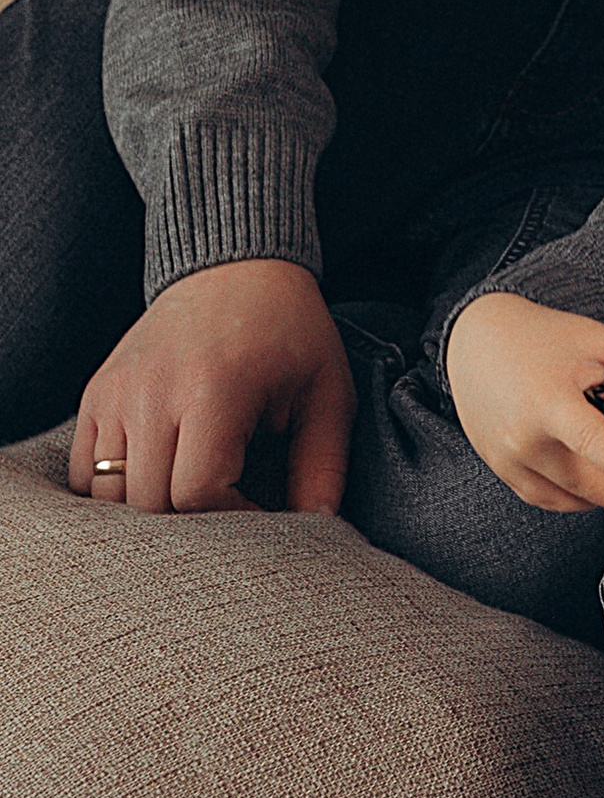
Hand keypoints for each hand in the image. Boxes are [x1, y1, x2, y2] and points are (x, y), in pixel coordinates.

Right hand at [74, 260, 355, 514]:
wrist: (234, 269)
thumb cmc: (289, 334)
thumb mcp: (327, 393)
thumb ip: (323, 466)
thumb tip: (319, 528)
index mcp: (213, 390)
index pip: (195, 493)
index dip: (231, 520)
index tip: (261, 511)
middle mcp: (152, 392)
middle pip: (149, 502)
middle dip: (192, 524)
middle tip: (230, 508)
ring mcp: (116, 392)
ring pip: (108, 493)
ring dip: (150, 511)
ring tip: (195, 497)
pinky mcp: (96, 394)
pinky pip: (83, 471)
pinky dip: (113, 490)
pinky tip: (158, 481)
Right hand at [445, 291, 603, 513]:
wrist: (473, 341)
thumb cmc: (532, 337)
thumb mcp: (593, 336)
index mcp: (548, 401)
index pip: (589, 439)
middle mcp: (524, 437)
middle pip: (584, 483)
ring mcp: (509, 459)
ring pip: (566, 498)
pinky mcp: (501, 468)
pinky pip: (544, 498)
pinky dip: (574, 500)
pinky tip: (596, 491)